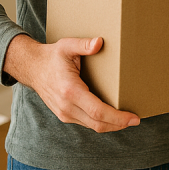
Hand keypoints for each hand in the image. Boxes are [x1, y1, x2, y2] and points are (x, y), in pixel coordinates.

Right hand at [4, 34, 140, 132]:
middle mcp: (67, 106)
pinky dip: (101, 123)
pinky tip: (112, 117)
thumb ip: (83, 44)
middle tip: (136, 121)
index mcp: (70, 91)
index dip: (117, 117)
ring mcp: (65, 113)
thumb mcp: (67, 45)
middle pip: (98, 123)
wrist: (32, 68)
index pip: (98, 111)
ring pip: (93, 126)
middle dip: (119, 124)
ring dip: (111, 125)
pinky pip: (87, 123)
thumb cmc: (52, 56)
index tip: (133, 118)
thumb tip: (99, 42)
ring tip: (128, 120)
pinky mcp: (64, 115)